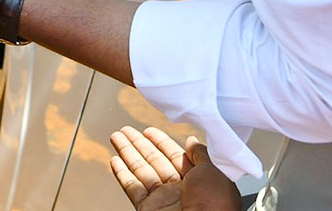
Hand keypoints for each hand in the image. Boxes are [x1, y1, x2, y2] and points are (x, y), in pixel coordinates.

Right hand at [110, 127, 240, 210]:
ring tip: (116, 137)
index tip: (149, 130)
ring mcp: (161, 200)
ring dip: (127, 152)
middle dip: (139, 143)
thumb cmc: (215, 205)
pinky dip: (122, 174)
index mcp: (197, 182)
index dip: (161, 142)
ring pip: (140, 171)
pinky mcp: (147, 209)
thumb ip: (201, 155)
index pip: (175, 157)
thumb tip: (191, 141)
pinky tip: (115, 161)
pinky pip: (132, 188)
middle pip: (154, 161)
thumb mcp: (216, 171)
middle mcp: (178, 191)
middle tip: (126, 130)